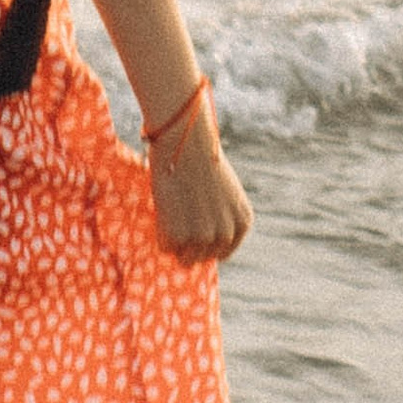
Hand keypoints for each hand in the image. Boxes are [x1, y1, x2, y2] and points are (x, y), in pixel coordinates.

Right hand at [149, 95, 251, 260]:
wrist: (185, 143)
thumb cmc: (199, 159)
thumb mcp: (222, 191)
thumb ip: (220, 218)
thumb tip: (203, 244)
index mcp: (242, 223)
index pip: (221, 252)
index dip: (203, 242)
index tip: (191, 225)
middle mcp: (227, 234)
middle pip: (201, 258)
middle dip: (186, 242)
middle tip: (178, 212)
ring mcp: (204, 238)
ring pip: (183, 258)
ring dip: (173, 238)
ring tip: (173, 209)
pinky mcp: (180, 237)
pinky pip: (164, 247)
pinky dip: (159, 231)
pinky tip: (165, 207)